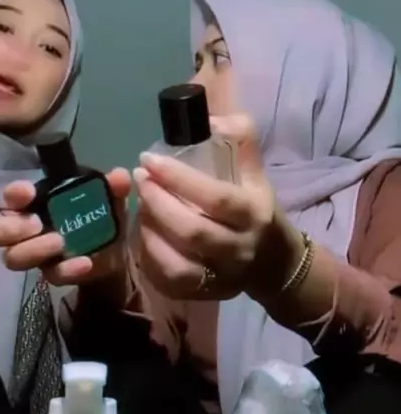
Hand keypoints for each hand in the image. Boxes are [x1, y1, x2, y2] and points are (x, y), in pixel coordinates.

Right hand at [0, 169, 131, 289]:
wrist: (115, 250)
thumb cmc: (98, 215)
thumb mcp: (108, 198)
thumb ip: (112, 187)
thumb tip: (119, 176)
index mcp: (33, 204)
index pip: (10, 197)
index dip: (13, 194)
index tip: (28, 192)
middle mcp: (24, 229)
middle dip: (10, 229)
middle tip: (36, 224)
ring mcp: (34, 254)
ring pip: (13, 258)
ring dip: (34, 249)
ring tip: (60, 242)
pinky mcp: (52, 274)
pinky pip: (51, 275)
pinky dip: (67, 268)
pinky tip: (84, 263)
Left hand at [133, 114, 302, 300]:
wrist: (275, 266)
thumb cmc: (258, 211)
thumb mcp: (256, 174)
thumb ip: (240, 139)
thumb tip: (209, 118)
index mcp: (253, 214)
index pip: (215, 198)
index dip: (179, 178)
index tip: (150, 159)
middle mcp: (238, 249)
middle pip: (192, 232)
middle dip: (158, 203)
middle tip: (139, 180)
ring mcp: (221, 277)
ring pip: (178, 264)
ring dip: (150, 234)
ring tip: (138, 208)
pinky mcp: (204, 295)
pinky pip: (169, 283)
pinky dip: (149, 260)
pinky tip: (142, 236)